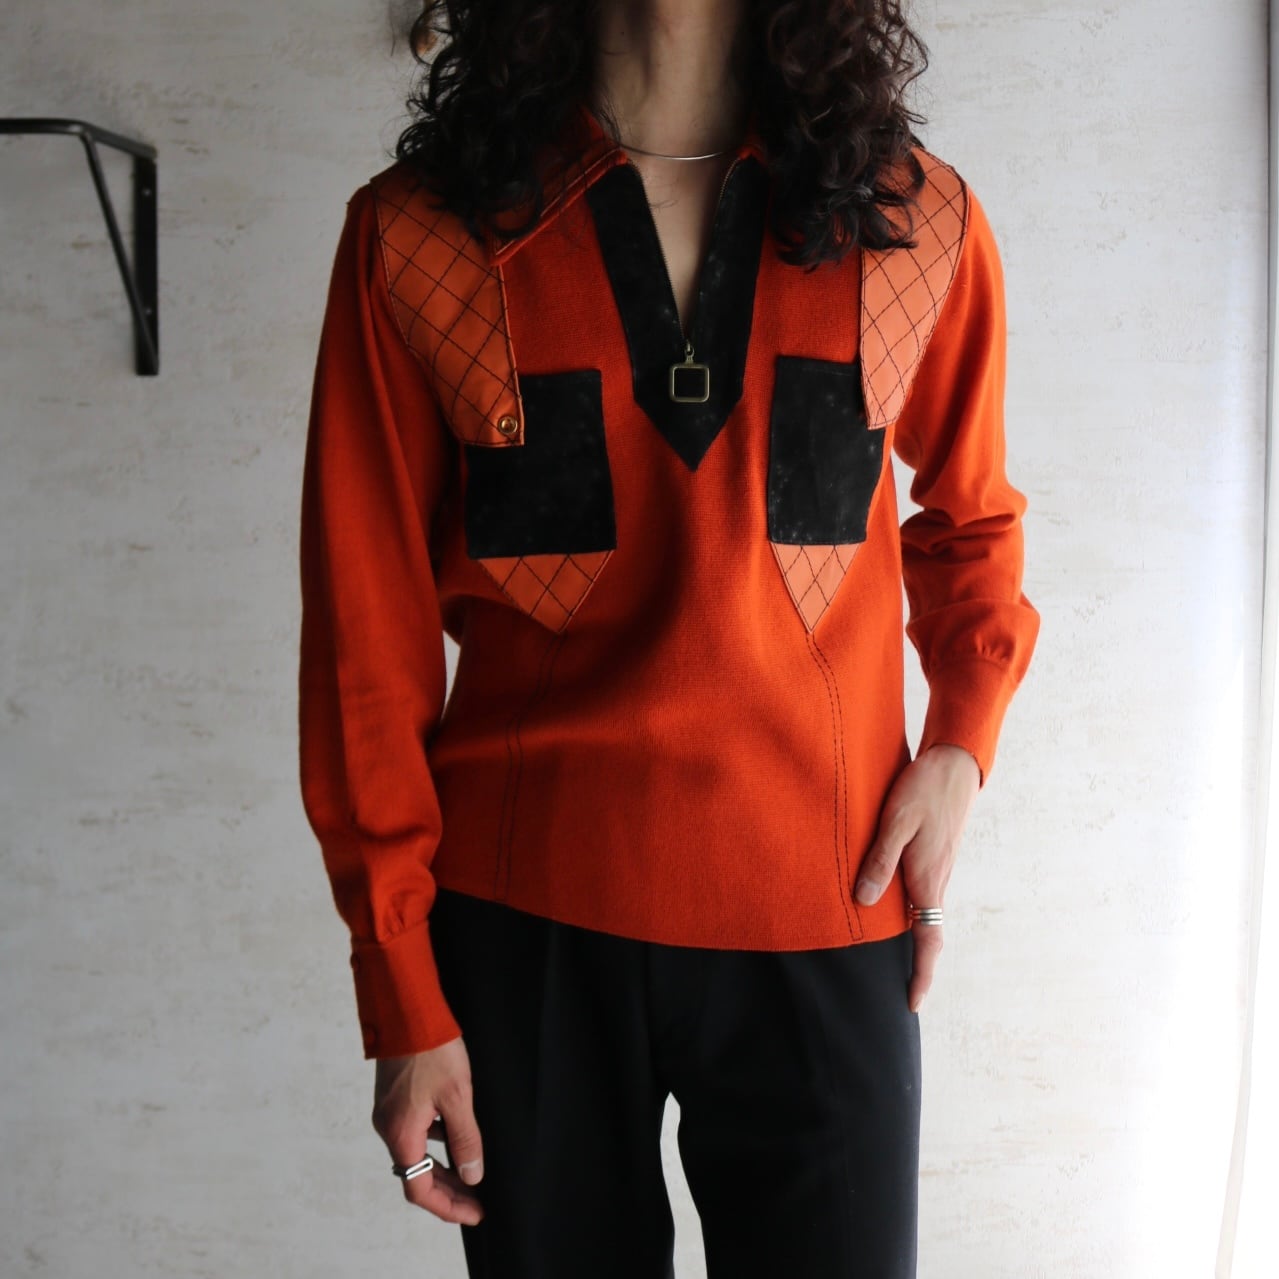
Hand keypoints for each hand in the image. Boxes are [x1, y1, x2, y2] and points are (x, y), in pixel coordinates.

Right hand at [372, 1036, 484, 1223]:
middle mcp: (388, 1128)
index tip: (474, 1213)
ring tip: (471, 1171)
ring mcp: (389, 1113)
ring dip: (441, 1166)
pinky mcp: (393, 1098)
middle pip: (416, 1175)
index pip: (420, 1189)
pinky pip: (414, 1132)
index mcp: (401, 1134)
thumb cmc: (432, 1049)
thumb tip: (471, 1174)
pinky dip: (434, 1142)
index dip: (448, 1207)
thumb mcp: (458, 1096)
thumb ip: (465, 1138)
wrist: (407, 1010)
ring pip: (415, 1153)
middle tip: (476, 1200)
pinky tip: (455, 1134)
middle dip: (447, 1190)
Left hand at [853, 743, 979, 1011]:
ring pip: (924, 914)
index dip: (921, 973)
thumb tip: (864, 900)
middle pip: (927, 933)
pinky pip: (922, 894)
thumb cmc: (923, 790)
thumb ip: (880, 860)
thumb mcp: (896, 821)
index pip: (929, 939)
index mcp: (928, 879)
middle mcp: (936, 880)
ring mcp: (937, 869)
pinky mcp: (933, 856)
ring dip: (911, 939)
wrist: (954, 765)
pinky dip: (910, 912)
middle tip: (897, 990)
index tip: (913, 1002)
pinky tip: (888, 909)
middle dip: (915, 965)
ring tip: (888, 958)